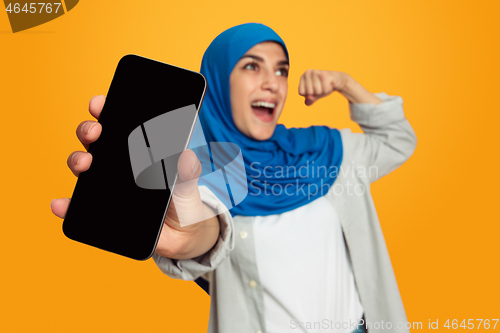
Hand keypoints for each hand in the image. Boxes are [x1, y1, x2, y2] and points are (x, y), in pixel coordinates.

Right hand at [51, 95, 219, 259]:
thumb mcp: (188, 187)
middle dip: (88, 130)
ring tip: (85, 164)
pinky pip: (78, 206)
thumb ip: (188, 173)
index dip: (105, 109)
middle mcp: (117, 164)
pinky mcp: (100, 211)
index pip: (118, 124)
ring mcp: (106, 186)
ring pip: (82, 166)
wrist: (181, 236)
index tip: (100, 103)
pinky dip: (66, 204)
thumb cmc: (183, 203)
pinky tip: (62, 204)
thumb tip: (187, 156)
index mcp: (138, 150)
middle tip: (95, 133)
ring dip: (77, 160)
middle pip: (94, 140)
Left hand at [298, 70, 349, 105]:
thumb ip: (309, 101)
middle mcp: (308, 72)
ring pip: (317, 91)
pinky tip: (330, 84)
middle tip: (321, 87)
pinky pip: (324, 89)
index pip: (301, 92)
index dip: (309, 94)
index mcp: (302, 77)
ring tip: (325, 85)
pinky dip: (327, 90)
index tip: (314, 89)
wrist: (336, 80)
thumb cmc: (322, 88)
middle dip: (317, 93)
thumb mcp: (314, 96)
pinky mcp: (324, 73)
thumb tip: (309, 100)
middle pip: (309, 92)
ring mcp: (316, 72)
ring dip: (323, 91)